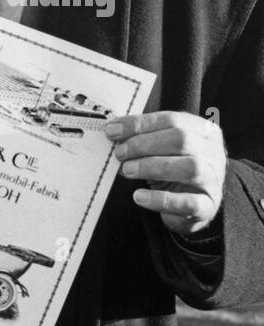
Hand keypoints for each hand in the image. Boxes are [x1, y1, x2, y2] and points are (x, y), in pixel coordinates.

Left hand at [106, 111, 225, 234]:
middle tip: (119, 153)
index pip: (172, 120)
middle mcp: (213, 152)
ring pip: (189, 167)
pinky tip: (139, 196)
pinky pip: (188, 203)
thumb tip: (113, 131)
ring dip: (152, 167)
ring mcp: (213, 179)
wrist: (192, 204)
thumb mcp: (160, 149)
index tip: (112, 131)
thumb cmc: (172, 169)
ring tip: (127, 170)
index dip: (139, 124)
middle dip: (143, 145)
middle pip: (181, 139)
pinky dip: (161, 199)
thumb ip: (142, 138)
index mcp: (202, 130)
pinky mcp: (207, 206)